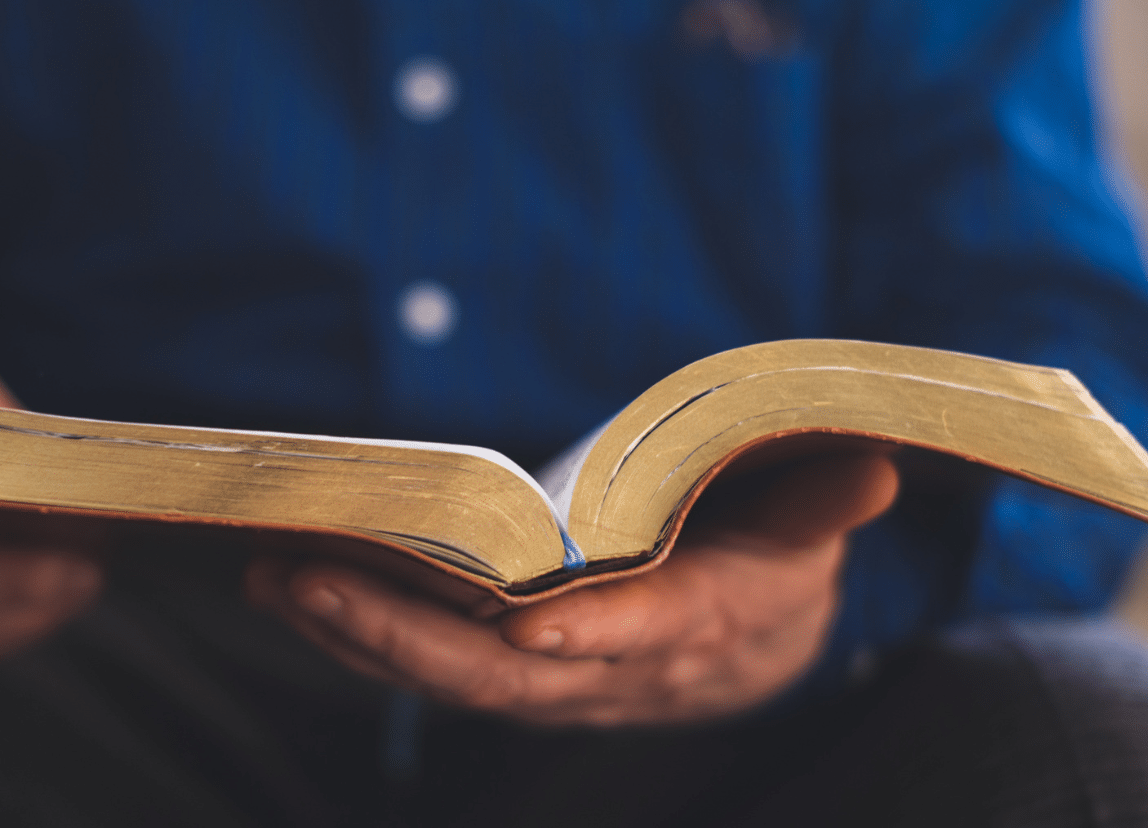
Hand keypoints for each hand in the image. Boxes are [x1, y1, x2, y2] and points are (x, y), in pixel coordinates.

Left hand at [247, 452, 898, 726]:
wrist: (753, 644)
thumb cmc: (777, 557)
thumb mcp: (812, 523)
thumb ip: (825, 498)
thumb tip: (872, 463)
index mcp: (708, 624)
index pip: (651, 633)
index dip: (596, 633)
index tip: (528, 623)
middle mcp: (623, 670)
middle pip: (512, 672)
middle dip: (407, 633)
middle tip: (309, 576)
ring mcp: (566, 683)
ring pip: (456, 677)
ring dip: (360, 633)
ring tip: (274, 576)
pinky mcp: (522, 676)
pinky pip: (436, 666)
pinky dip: (364, 634)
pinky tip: (296, 594)